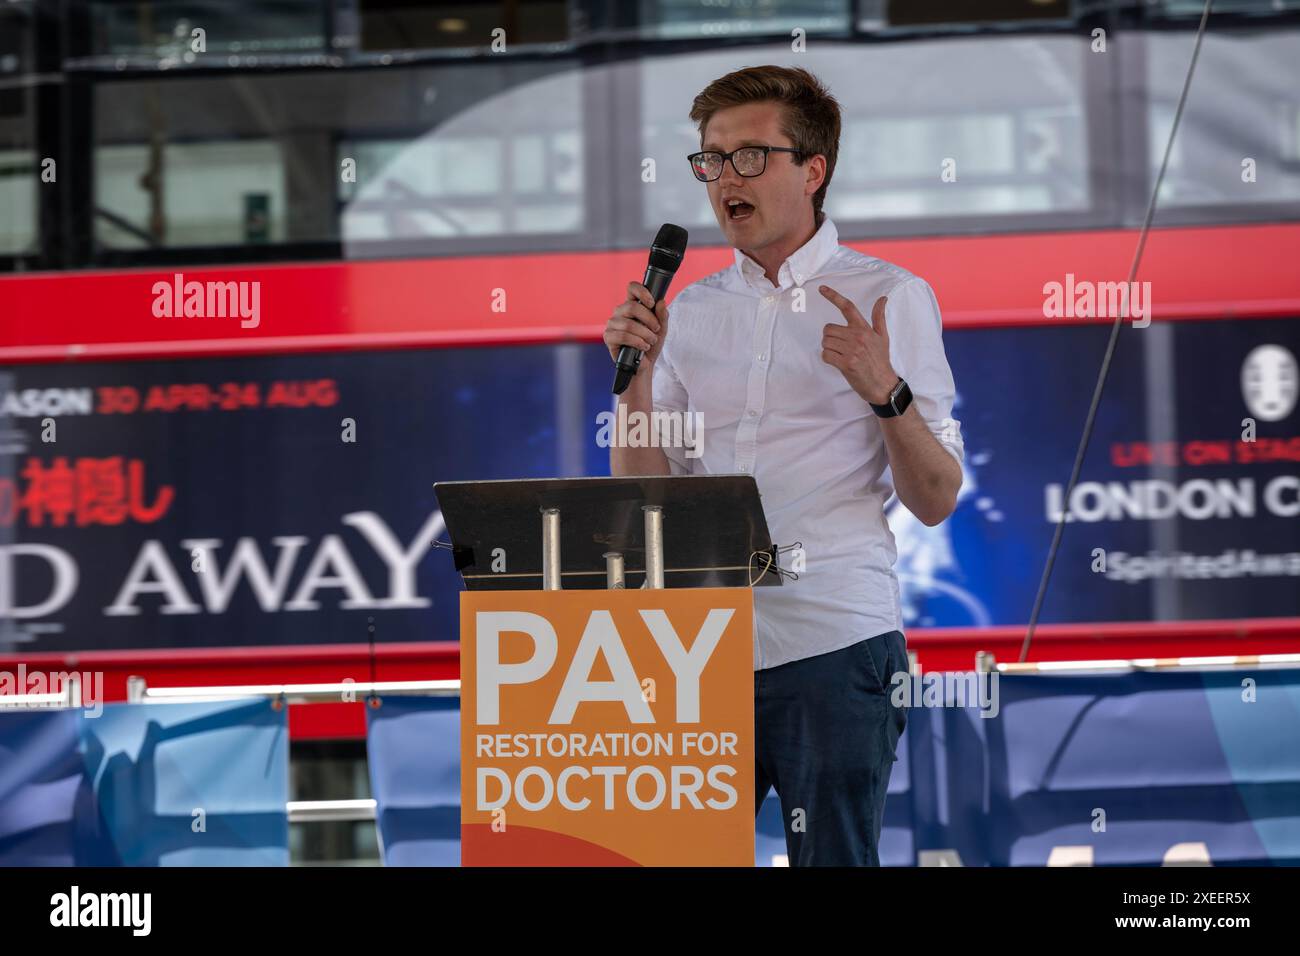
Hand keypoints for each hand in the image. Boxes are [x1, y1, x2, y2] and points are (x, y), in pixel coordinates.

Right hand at [604, 281, 668, 368]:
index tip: (652, 303)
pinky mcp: (608, 337)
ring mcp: (612, 324)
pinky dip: (636, 342)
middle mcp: (620, 312)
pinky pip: (622, 336)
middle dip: (649, 319)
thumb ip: (662, 316)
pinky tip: (643, 347)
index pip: (632, 288)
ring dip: (644, 334)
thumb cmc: (651, 344)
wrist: (645, 365)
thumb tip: (661, 302)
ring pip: (628, 324)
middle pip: (632, 307)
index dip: (642, 292)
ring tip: (650, 341)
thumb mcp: (662, 329)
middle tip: (656, 329)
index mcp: (632, 305)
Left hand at [818, 286, 897, 404]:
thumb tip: (883, 298)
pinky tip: (838, 363)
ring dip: (829, 349)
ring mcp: (852, 350)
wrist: (883, 384)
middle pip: (828, 329)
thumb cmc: (881, 360)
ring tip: (841, 355)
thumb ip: (879, 317)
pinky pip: (825, 355)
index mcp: (864, 328)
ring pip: (825, 342)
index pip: (848, 307)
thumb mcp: (882, 336)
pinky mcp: (846, 363)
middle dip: (830, 338)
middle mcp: (858, 337)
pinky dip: (828, 359)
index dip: (833, 296)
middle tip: (841, 347)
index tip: (821, 288)